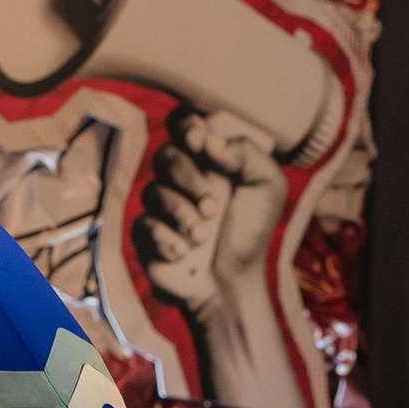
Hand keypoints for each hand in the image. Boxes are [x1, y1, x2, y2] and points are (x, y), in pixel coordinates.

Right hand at [135, 109, 287, 321]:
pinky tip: (183, 251)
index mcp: (209, 159)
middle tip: (211, 206)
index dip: (186, 126)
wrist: (233, 283)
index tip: (199, 142)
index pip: (185, 124)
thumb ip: (247, 154)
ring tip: (201, 236)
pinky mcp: (146, 233)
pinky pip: (141, 223)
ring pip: (152, 191)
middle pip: (164, 155)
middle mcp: (181, 177)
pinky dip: (164, 238)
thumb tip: (209, 139)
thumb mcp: (267, 187)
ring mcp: (161, 206)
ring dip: (181, 213)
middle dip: (187, 178)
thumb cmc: (251, 232)